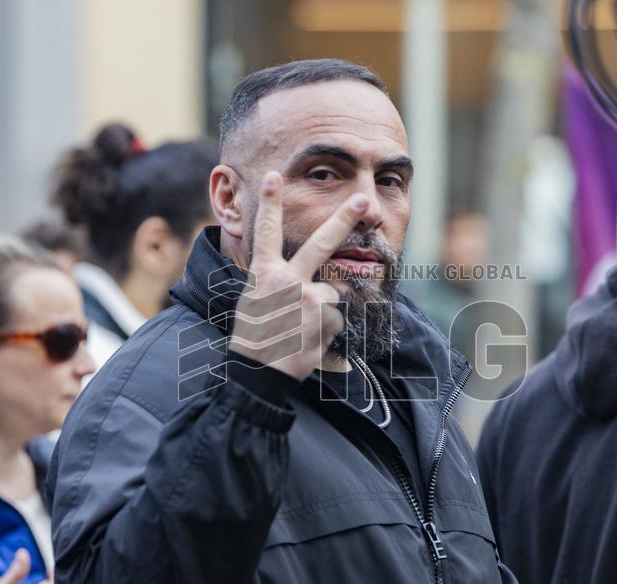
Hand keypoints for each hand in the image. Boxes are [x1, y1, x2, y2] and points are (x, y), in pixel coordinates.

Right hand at [228, 171, 366, 380]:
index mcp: (264, 274)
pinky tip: (309, 339)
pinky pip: (337, 317)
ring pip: (331, 293)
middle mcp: (287, 280)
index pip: (266, 231)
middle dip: (343, 218)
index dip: (269, 202)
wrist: (258, 374)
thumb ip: (274, 281)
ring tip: (301, 329)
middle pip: (321, 243)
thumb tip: (295, 275)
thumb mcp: (254, 300)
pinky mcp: (327, 317)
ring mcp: (309, 298)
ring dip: (323, 310)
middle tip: (361, 200)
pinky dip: (328, 329)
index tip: (272, 176)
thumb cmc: (254, 337)